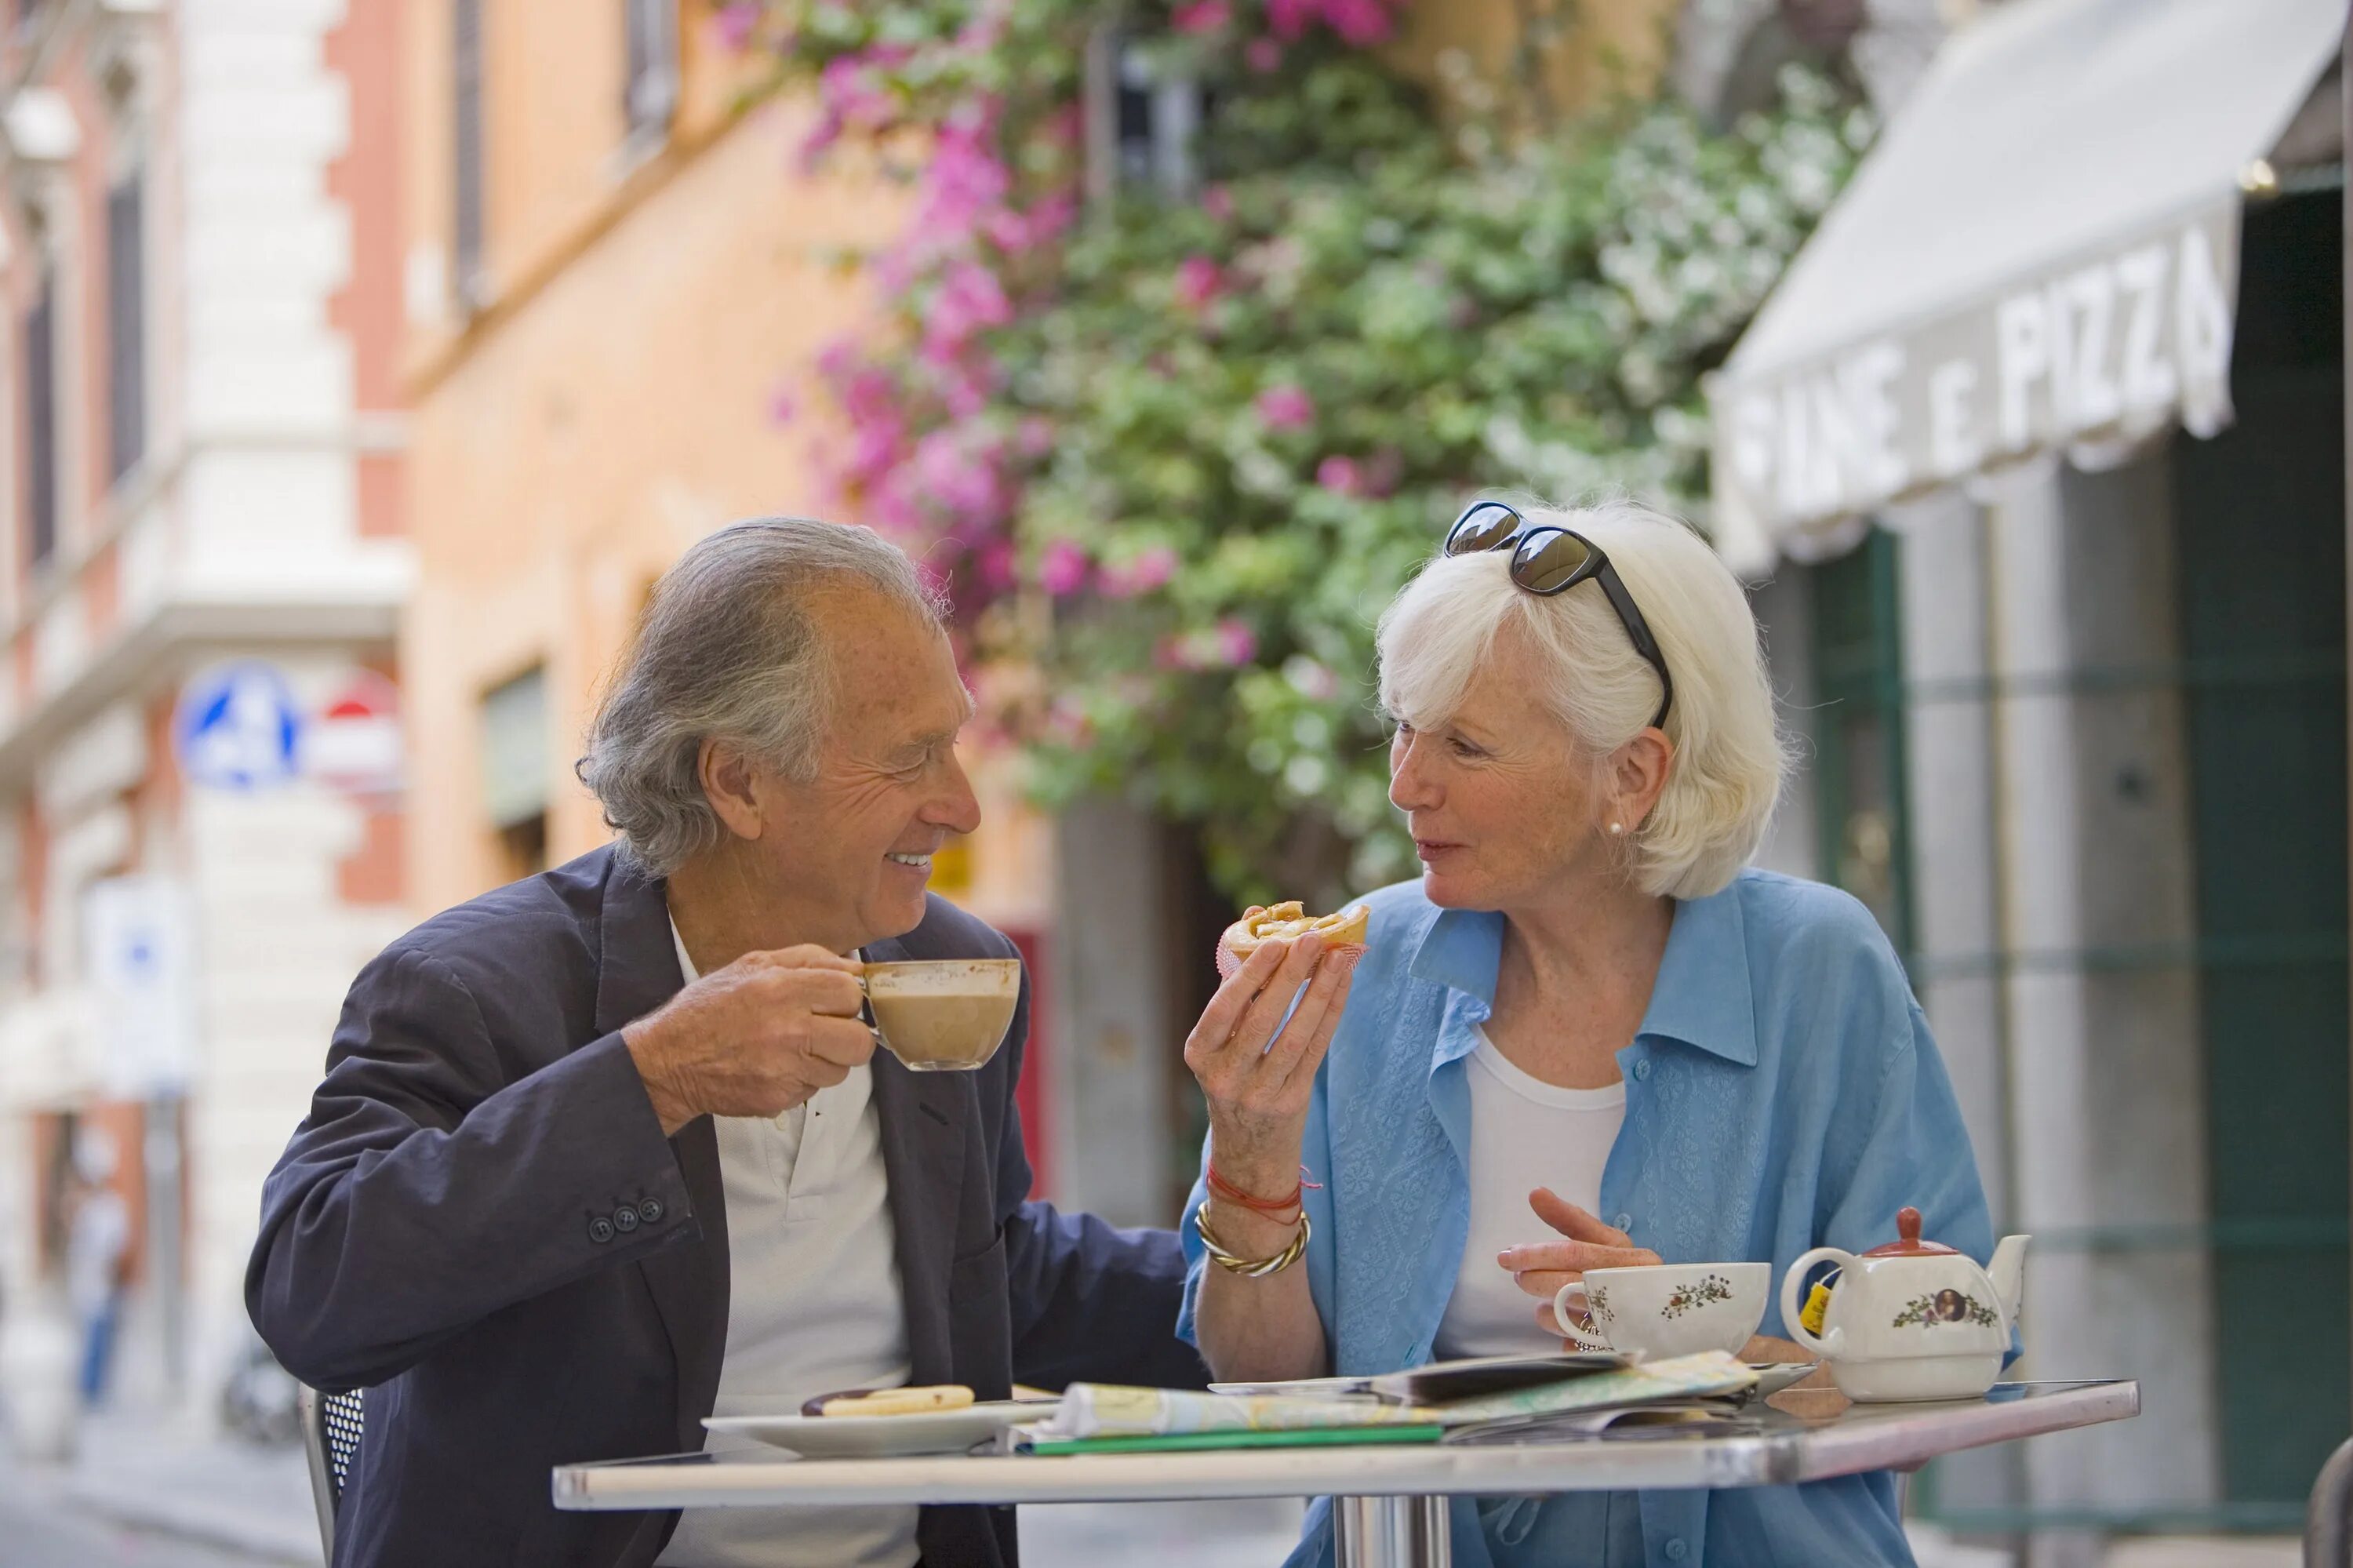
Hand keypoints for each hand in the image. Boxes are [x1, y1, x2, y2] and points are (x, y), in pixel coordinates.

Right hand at [623, 946, 872, 1134]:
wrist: (668, 1060)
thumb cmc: (709, 1009)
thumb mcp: (753, 965)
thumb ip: (809, 960)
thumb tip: (856, 969)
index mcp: (781, 988)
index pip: (849, 993)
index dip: (847, 998)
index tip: (835, 1002)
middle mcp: (786, 1030)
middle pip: (858, 1041)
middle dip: (850, 1036)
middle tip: (828, 1031)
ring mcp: (784, 1069)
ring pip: (840, 1071)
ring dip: (826, 1061)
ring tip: (796, 1050)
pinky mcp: (778, 1098)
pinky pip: (813, 1090)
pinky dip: (802, 1081)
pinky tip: (777, 1067)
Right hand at [1185, 930, 1359, 1193]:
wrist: (1249, 1149)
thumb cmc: (1234, 1074)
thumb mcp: (1222, 1040)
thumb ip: (1238, 980)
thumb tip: (1256, 915)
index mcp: (1199, 1053)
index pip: (1224, 1009)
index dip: (1250, 975)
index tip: (1275, 942)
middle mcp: (1224, 1076)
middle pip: (1263, 1020)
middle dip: (1291, 976)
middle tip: (1313, 939)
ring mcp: (1258, 1093)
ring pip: (1295, 1035)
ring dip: (1320, 992)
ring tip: (1339, 957)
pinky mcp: (1291, 1102)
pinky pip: (1316, 1050)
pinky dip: (1331, 1013)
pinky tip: (1342, 985)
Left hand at [1497, 1189, 1661, 1336]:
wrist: (1667, 1317)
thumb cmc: (1627, 1270)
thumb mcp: (1606, 1241)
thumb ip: (1569, 1218)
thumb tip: (1535, 1193)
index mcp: (1633, 1259)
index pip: (1573, 1253)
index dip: (1535, 1254)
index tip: (1507, 1255)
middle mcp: (1633, 1291)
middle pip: (1566, 1285)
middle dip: (1533, 1280)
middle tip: (1520, 1276)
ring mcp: (1626, 1325)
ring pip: (1564, 1317)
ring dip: (1546, 1310)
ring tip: (1547, 1302)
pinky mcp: (1615, 1352)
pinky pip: (1572, 1345)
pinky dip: (1563, 1335)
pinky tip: (1567, 1326)